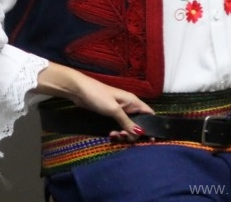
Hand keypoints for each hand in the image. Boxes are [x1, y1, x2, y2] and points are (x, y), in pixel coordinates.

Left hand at [37, 63, 153, 140]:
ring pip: (128, 127)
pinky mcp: (110, 115)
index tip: (151, 140)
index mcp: (133, 101)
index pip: (150, 114)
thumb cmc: (97, 95)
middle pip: (139, 124)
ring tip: (114, 135)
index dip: (153, 126)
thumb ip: (128, 121)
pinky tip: (110, 135)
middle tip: (124, 136)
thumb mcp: (114, 109)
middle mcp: (128, 106)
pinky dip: (116, 132)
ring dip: (123, 134)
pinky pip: (118, 126)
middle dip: (134, 133)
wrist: (77, 90)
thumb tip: (141, 133)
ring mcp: (119, 111)